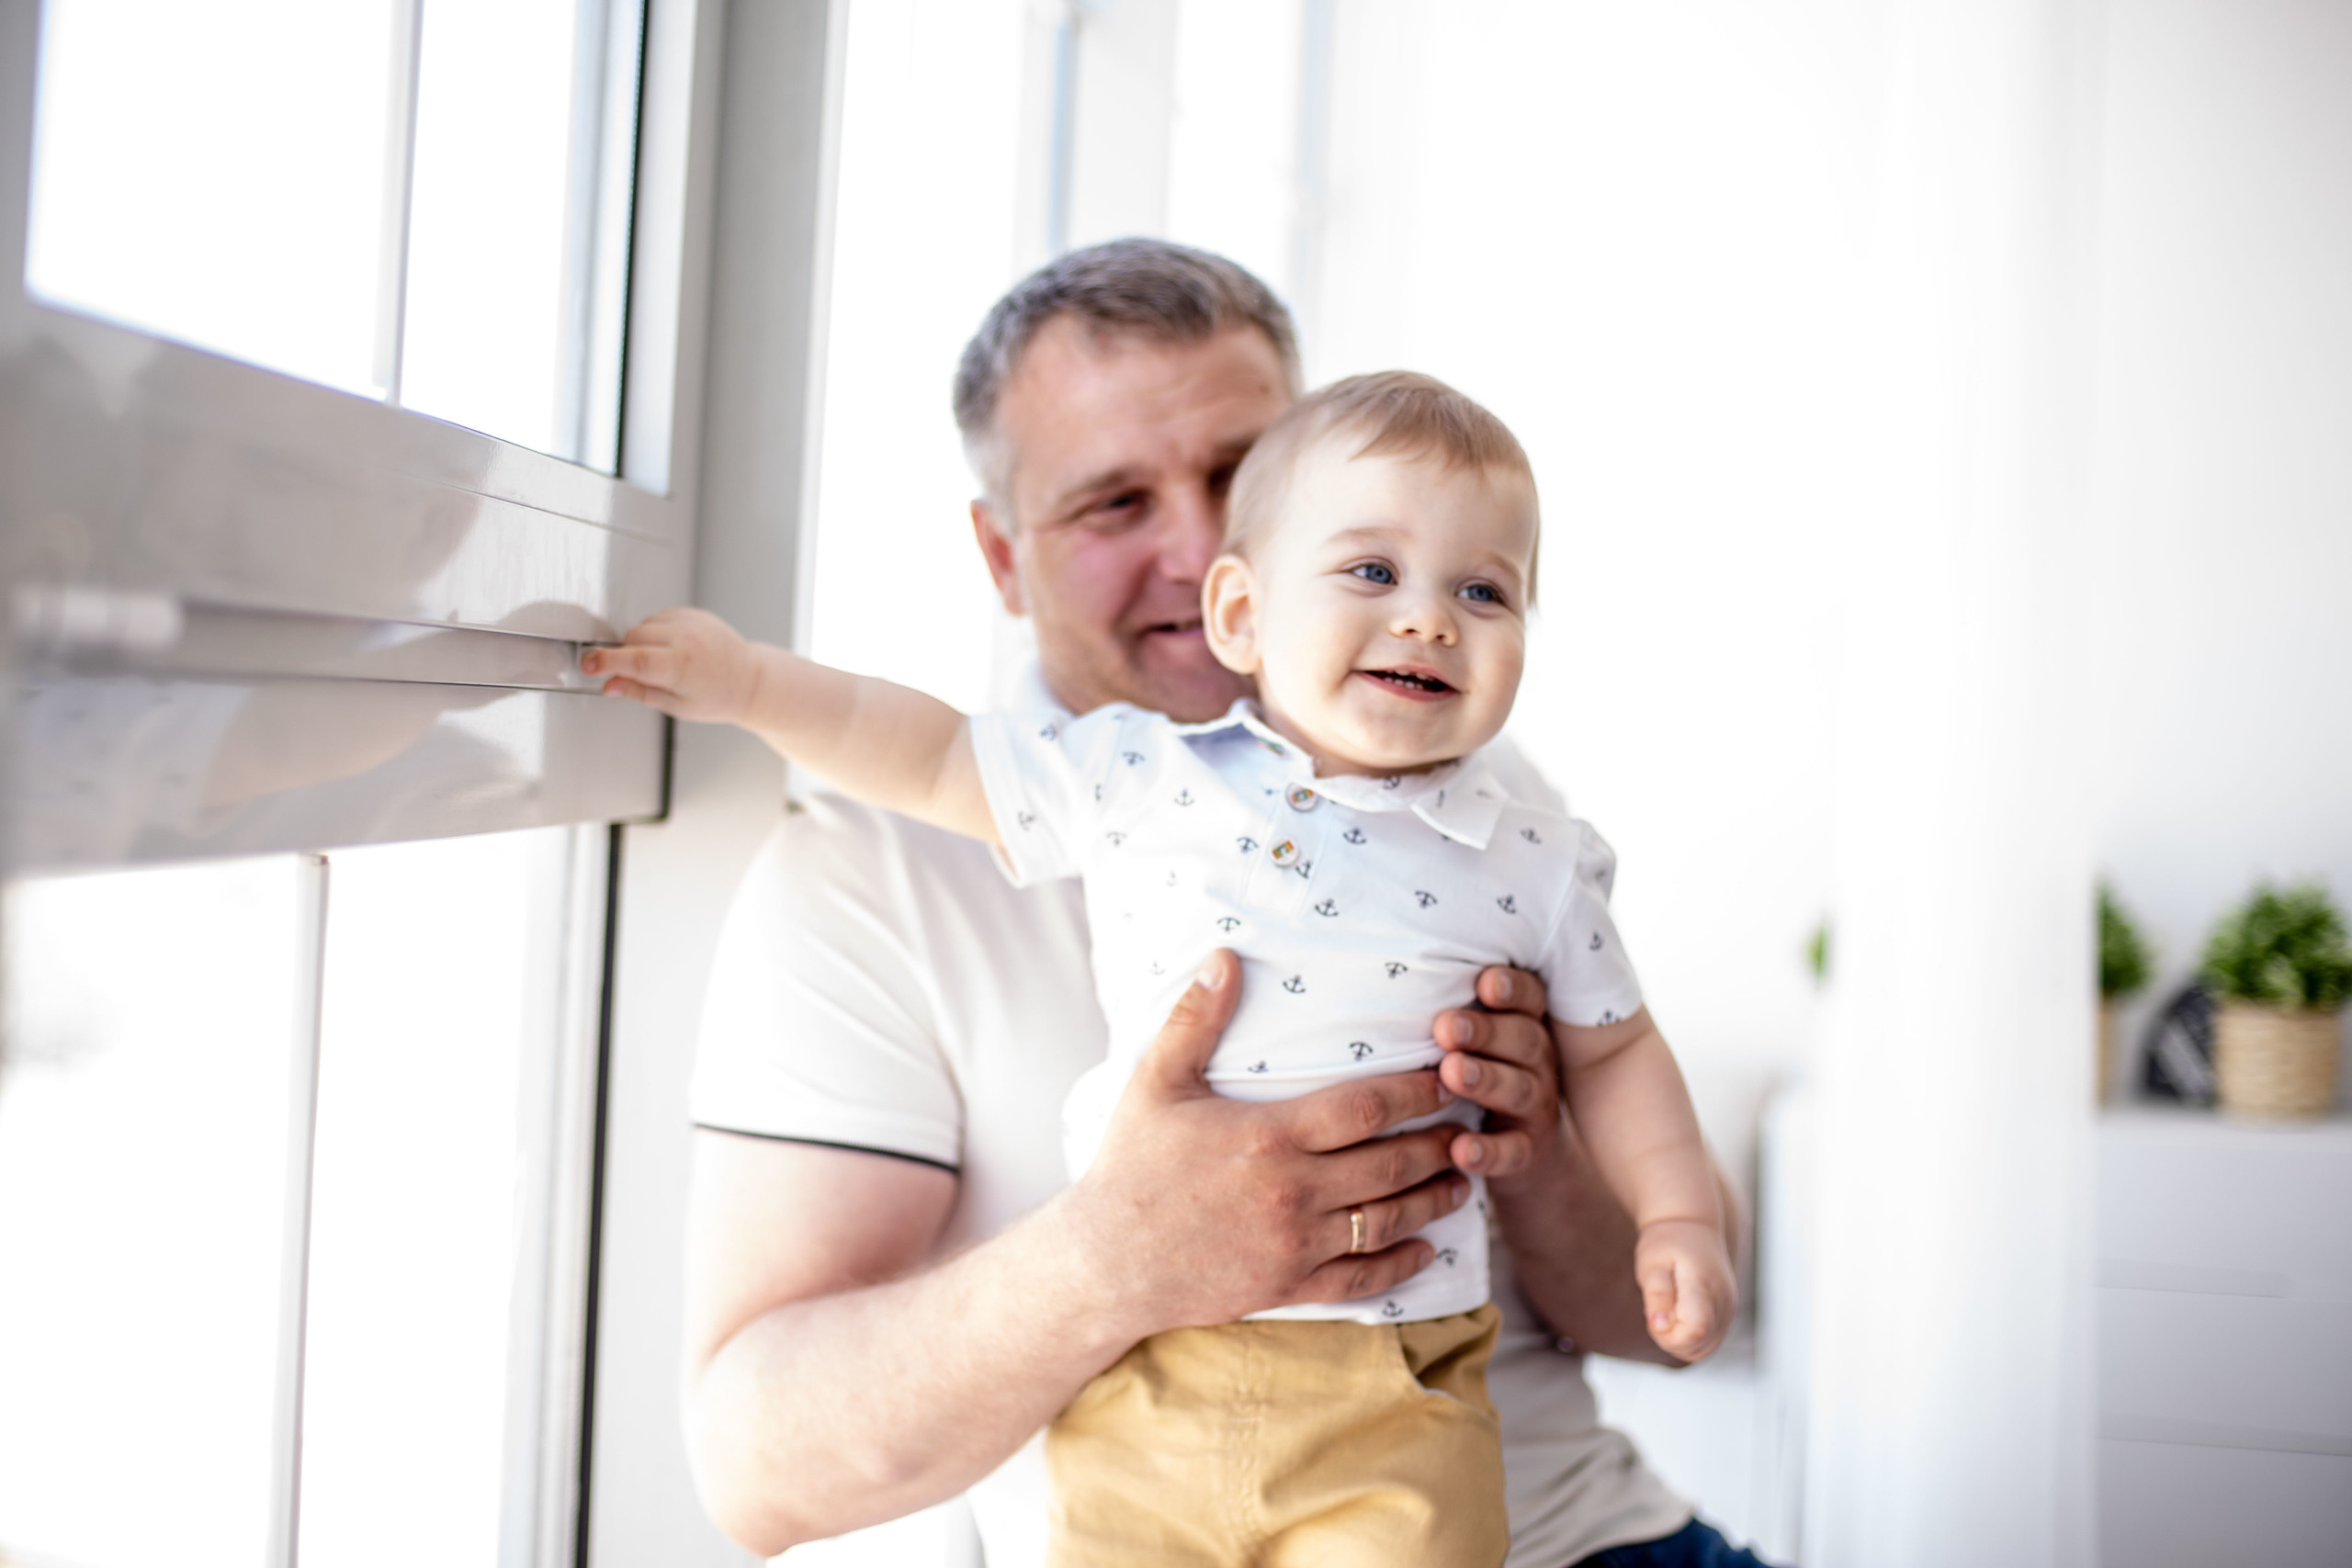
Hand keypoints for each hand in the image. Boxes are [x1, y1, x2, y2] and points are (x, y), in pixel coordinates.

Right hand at [582, 607, 762, 723]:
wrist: (748, 678)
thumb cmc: (715, 697)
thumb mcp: (675, 705)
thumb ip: (639, 691)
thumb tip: (608, 685)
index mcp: (682, 667)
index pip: (634, 660)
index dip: (606, 661)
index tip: (588, 664)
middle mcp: (686, 638)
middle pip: (631, 638)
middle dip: (627, 655)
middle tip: (645, 673)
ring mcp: (690, 621)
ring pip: (642, 625)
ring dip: (642, 642)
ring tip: (665, 661)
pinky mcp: (691, 611)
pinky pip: (657, 617)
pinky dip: (656, 632)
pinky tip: (673, 647)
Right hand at [1065, 951, 1475, 1336]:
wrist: (1106, 1262)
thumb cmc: (1130, 1167)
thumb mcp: (1155, 1084)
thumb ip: (1194, 1020)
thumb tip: (1223, 957)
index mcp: (1269, 1137)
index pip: (1366, 1108)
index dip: (1416, 1091)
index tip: (1444, 1077)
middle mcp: (1292, 1192)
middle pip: (1392, 1164)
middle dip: (1438, 1143)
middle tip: (1467, 1126)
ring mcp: (1294, 1245)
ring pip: (1388, 1221)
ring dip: (1434, 1200)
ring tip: (1461, 1178)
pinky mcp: (1289, 1287)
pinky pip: (1362, 1278)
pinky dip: (1401, 1263)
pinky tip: (1425, 1248)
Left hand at [1432, 966, 1562, 1186]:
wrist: (1516, 1147)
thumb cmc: (1474, 1070)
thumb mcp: (1470, 1038)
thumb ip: (1449, 1012)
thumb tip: (1382, 981)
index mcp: (1523, 1024)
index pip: (1529, 997)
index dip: (1512, 989)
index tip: (1485, 983)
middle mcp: (1536, 1061)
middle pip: (1523, 1039)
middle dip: (1485, 1031)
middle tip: (1446, 1027)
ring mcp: (1535, 1105)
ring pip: (1517, 1089)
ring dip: (1485, 1080)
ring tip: (1451, 1073)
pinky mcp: (1526, 1150)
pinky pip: (1512, 1151)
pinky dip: (1488, 1152)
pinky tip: (1460, 1149)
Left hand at [1633, 1217, 1735, 1361]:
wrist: (1691, 1226)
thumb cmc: (1668, 1243)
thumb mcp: (1652, 1264)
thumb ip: (1657, 1296)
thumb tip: (1660, 1326)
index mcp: (1704, 1286)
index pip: (1695, 1332)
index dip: (1669, 1336)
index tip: (1654, 1317)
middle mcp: (1724, 1301)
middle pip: (1699, 1346)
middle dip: (1670, 1340)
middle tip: (1657, 1311)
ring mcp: (1729, 1309)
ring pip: (1704, 1349)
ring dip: (1679, 1341)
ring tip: (1667, 1310)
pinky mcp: (1727, 1314)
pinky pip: (1708, 1343)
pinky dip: (1689, 1339)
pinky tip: (1677, 1316)